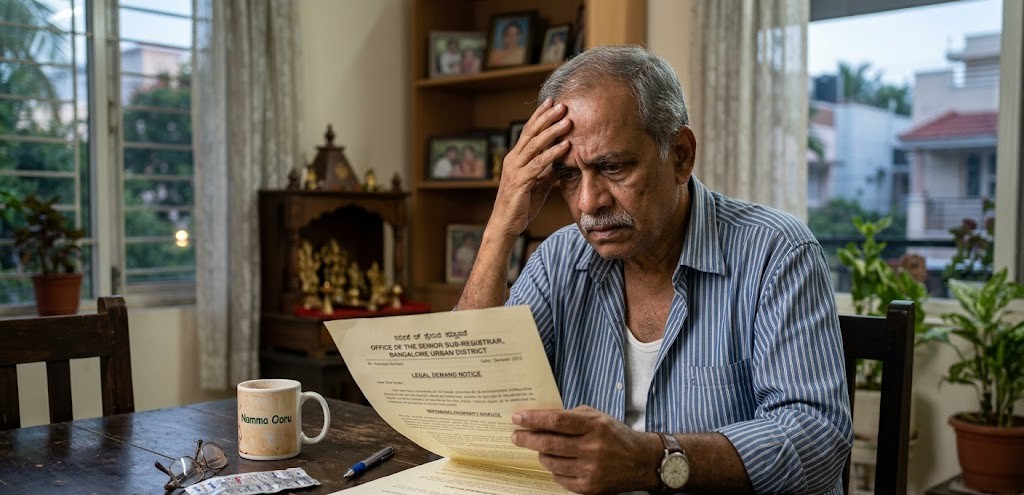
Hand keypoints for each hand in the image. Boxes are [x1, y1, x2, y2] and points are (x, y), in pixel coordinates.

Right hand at [490, 98, 571, 236]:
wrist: (505, 225)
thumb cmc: (521, 205)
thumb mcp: (538, 184)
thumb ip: (548, 171)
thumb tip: (563, 161)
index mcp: (516, 158)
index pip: (528, 132)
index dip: (540, 116)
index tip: (552, 102)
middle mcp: (513, 160)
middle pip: (531, 133)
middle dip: (546, 117)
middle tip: (562, 104)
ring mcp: (515, 170)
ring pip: (535, 145)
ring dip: (552, 131)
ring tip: (567, 120)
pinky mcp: (520, 182)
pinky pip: (538, 164)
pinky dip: (553, 154)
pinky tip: (565, 146)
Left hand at [511, 406, 660, 494]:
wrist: (641, 462)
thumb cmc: (616, 435)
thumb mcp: (598, 417)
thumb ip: (572, 416)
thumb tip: (542, 418)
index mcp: (595, 426)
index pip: (557, 421)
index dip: (534, 419)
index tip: (518, 418)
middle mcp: (592, 448)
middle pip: (549, 443)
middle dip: (527, 439)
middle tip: (516, 436)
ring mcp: (590, 470)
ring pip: (551, 462)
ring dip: (541, 454)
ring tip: (540, 449)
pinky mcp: (589, 487)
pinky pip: (559, 478)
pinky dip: (554, 469)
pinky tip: (557, 462)